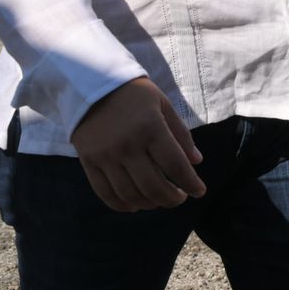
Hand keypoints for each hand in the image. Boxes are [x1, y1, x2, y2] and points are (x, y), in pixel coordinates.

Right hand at [70, 77, 206, 210]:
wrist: (92, 83)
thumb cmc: (134, 94)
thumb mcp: (163, 105)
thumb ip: (181, 134)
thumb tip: (196, 162)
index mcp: (151, 128)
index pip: (175, 165)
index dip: (190, 183)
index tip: (199, 191)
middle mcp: (127, 145)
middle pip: (153, 186)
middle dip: (172, 198)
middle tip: (180, 198)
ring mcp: (106, 156)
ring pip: (131, 194)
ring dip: (150, 203)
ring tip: (160, 200)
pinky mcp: (88, 162)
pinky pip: (105, 193)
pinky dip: (122, 205)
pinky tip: (135, 205)